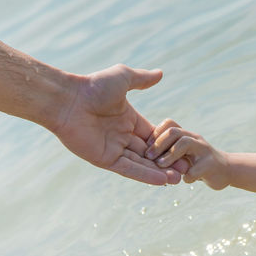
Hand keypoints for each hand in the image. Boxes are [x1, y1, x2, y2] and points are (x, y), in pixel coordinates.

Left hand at [53, 64, 180, 184]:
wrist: (68, 100)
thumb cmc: (93, 86)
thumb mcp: (123, 78)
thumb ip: (142, 79)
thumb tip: (160, 73)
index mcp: (127, 119)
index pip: (152, 134)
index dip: (168, 143)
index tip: (184, 150)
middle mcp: (122, 135)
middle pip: (149, 152)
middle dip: (167, 161)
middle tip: (187, 169)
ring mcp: (113, 148)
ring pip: (141, 163)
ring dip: (159, 171)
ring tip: (179, 179)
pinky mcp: (104, 159)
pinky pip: (128, 169)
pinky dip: (144, 175)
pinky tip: (162, 181)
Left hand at [145, 119, 229, 189]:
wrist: (226, 170)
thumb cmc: (197, 162)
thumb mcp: (182, 154)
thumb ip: (168, 151)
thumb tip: (143, 154)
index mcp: (187, 135)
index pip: (169, 124)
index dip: (156, 134)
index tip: (147, 147)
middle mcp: (195, 139)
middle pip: (174, 132)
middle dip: (158, 144)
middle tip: (149, 157)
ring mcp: (204, 150)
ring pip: (184, 143)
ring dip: (170, 155)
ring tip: (161, 165)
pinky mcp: (211, 165)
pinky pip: (195, 170)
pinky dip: (187, 176)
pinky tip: (184, 180)